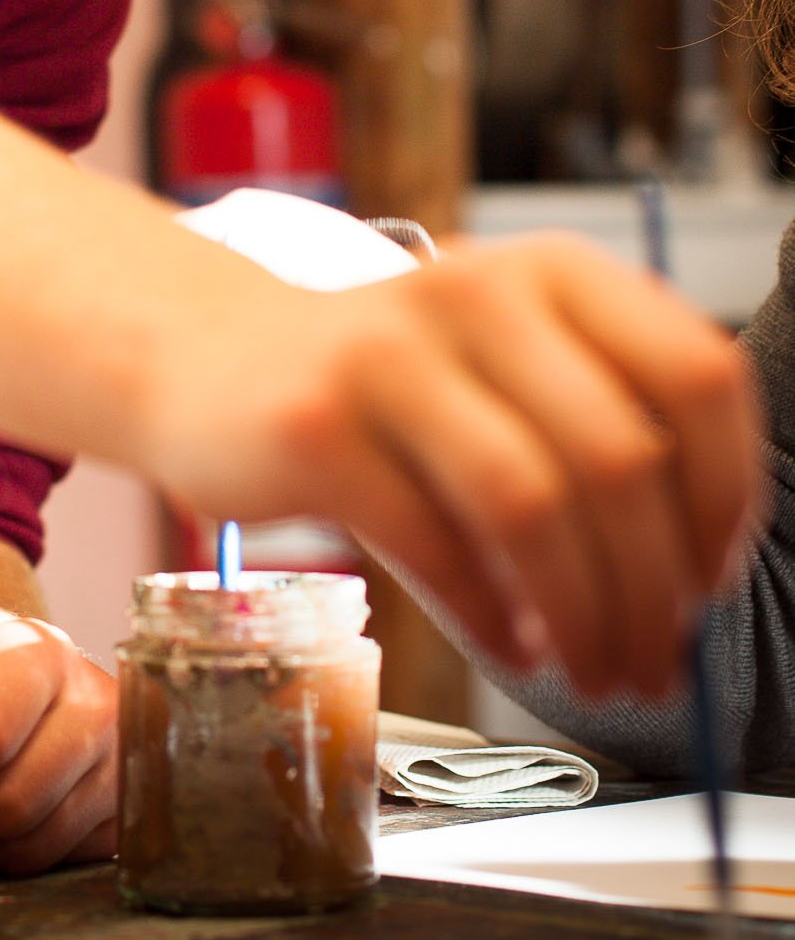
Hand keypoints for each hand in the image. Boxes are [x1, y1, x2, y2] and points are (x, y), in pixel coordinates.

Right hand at [148, 233, 764, 701]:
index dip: (726, 494)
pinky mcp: (316, 424)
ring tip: (588, 670)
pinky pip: (436, 547)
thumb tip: (689, 585)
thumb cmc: (389, 382)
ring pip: (532, 507)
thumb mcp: (506, 362)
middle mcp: (476, 290)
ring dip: (580, 616)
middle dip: (654, 588)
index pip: (695, 374)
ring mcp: (388, 352)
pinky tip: (509, 645)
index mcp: (551, 269)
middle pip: (619, 458)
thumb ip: (599, 429)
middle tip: (655, 661)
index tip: (711, 576)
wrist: (213, 360)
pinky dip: (491, 620)